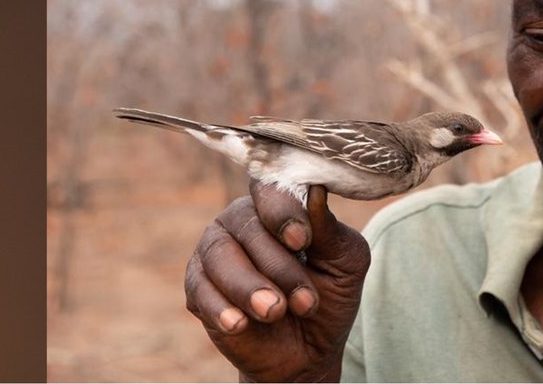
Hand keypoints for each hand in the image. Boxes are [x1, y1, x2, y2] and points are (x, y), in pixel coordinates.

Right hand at [185, 182, 371, 381]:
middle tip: (304, 303)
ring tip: (274, 312)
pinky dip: (220, 308)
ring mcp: (213, 252)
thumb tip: (317, 191)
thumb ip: (331, 231)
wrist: (307, 352)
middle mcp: (240, 221)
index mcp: (276, 206)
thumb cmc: (328, 297)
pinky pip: (200, 290)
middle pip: (247, 226)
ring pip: (219, 256)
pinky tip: (239, 324)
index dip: (282, 211)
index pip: (269, 189)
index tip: (300, 241)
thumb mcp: (344, 265)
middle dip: (278, 266)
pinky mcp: (197, 288)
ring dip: (248, 286)